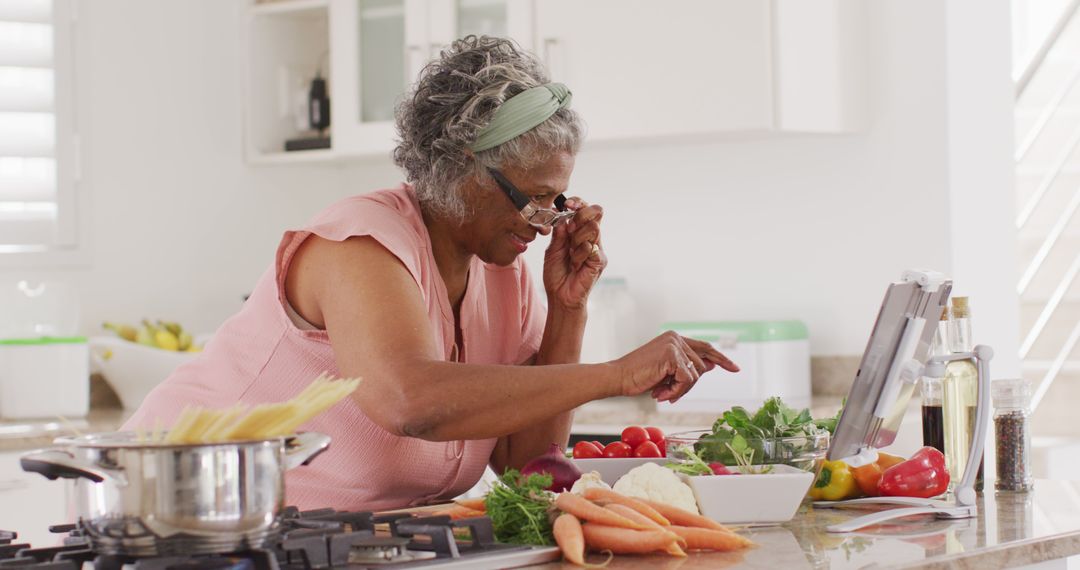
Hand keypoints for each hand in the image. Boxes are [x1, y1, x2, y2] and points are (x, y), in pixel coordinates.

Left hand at [543, 198, 605, 310]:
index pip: (586, 209)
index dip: (578, 203)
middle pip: (596, 212)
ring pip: (593, 228)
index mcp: (579, 232)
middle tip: (569, 229)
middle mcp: (591, 238)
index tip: (567, 205)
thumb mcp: (552, 250)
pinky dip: (578, 254)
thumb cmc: (557, 274)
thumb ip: (559, 234)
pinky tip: (575, 265)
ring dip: (577, 238)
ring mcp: (597, 249)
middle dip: (580, 215)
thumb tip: (563, 217)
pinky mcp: (599, 261)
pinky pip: (591, 247)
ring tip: (570, 254)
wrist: (560, 296)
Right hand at [612, 331, 739, 402]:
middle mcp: (676, 338)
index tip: (735, 368)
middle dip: (687, 386)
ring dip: (679, 390)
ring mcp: (674, 345)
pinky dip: (676, 391)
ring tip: (661, 393)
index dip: (721, 358)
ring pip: (695, 376)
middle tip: (667, 394)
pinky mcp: (671, 355)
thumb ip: (688, 367)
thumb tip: (712, 365)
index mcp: (674, 338)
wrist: (618, 378)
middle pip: (701, 367)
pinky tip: (661, 393)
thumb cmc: (639, 377)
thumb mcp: (668, 372)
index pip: (705, 347)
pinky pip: (687, 380)